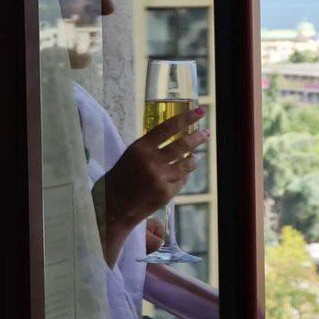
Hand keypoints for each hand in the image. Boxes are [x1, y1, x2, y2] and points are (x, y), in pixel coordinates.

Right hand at [94, 107, 209, 265]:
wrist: (112, 207)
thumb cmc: (120, 178)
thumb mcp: (131, 156)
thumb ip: (152, 147)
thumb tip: (177, 137)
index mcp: (140, 148)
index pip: (168, 127)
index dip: (186, 118)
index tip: (200, 111)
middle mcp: (152, 161)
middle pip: (183, 145)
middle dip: (198, 138)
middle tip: (207, 134)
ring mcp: (161, 178)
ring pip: (187, 164)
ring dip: (194, 159)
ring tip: (196, 157)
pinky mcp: (167, 193)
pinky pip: (182, 180)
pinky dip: (183, 176)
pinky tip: (181, 175)